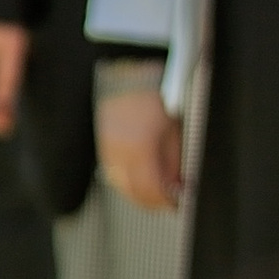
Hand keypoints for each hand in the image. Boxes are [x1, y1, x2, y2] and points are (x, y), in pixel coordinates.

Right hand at [98, 84, 182, 211]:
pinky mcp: (103, 145)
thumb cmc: (154, 97)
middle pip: (133, 192)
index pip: (150, 190)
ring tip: (154, 189)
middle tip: (168, 199)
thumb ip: (173, 162)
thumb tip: (175, 184)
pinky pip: (112, 172)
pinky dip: (126, 179)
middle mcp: (120, 153)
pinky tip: (138, 176)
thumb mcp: (174, 131)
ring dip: (138, 192)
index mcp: (140, 149)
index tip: (176, 202)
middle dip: (152, 200)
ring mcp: (108, 149)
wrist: (130, 76)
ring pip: (120, 184)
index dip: (165, 201)